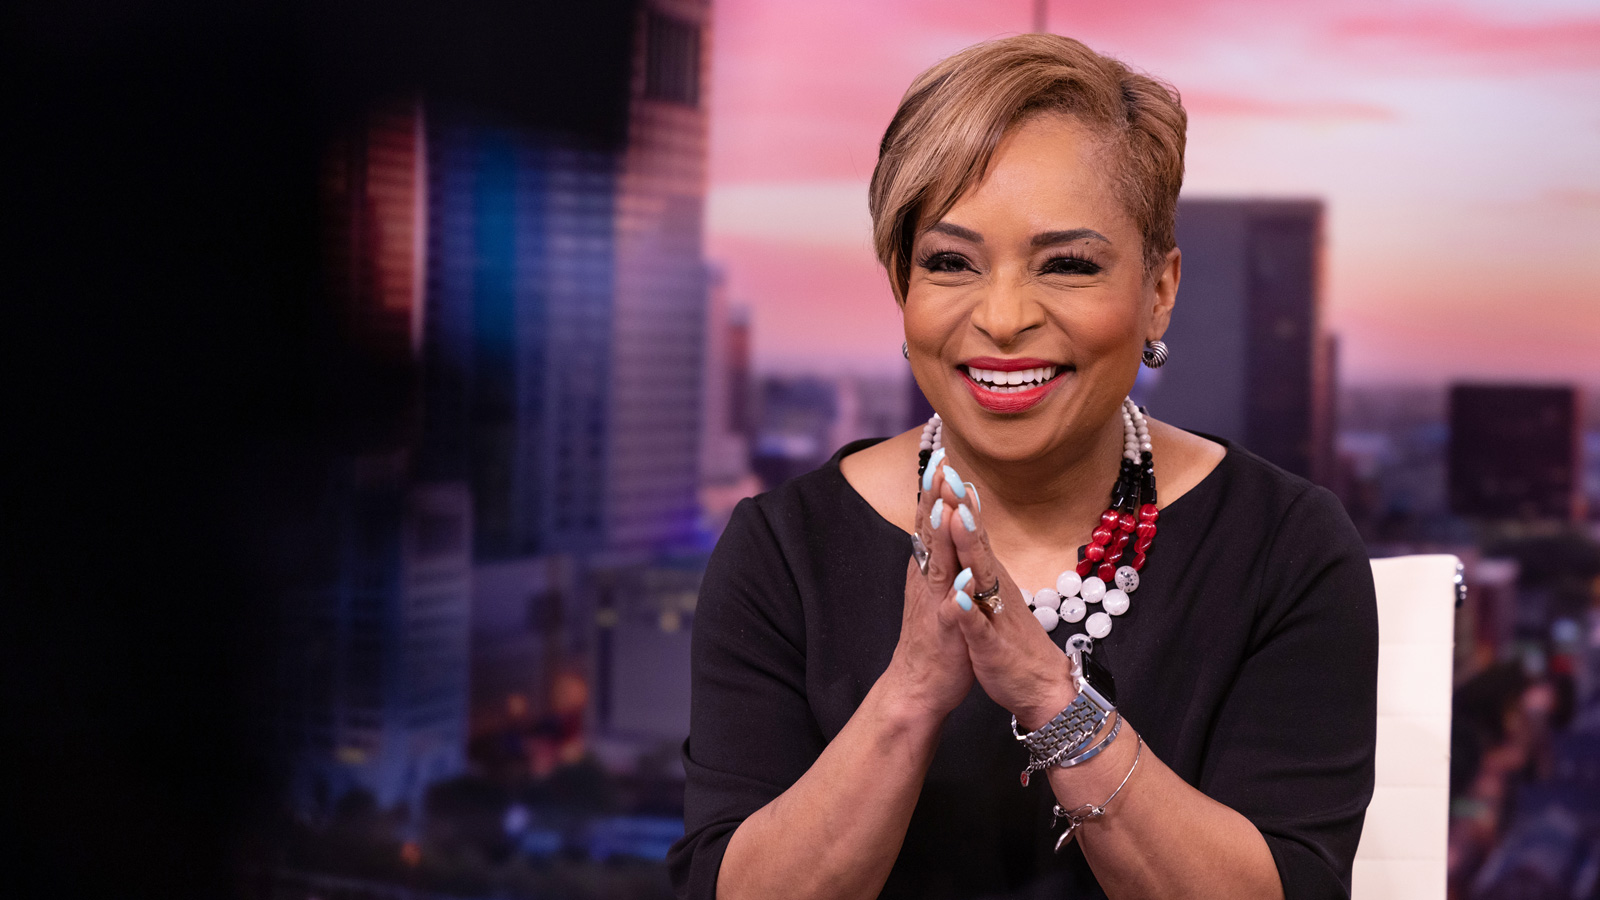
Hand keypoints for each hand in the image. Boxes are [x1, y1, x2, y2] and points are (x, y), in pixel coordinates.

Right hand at [884, 450, 974, 720]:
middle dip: (935, 497)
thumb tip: (936, 520)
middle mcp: (929, 579)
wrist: (917, 685)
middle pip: (931, 532)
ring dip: (941, 536)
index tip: (942, 454)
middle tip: (939, 462)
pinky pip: (952, 611)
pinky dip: (958, 595)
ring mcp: (935, 604)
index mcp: (931, 567)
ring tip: (944, 506)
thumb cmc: (935, 635)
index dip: (937, 488)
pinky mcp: (945, 631)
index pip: (934, 520)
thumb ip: (938, 554)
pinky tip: (964, 581)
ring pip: (939, 564)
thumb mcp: (938, 586)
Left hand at [937, 451, 1076, 731]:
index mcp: (989, 574)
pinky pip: (978, 626)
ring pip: (980, 576)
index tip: (943, 464)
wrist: (1039, 685)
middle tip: (950, 473)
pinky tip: (958, 596)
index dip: (958, 499)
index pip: (971, 529)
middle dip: (963, 509)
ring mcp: (994, 614)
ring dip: (969, 547)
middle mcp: (994, 586)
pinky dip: (968, 611)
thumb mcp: (991, 590)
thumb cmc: (1009, 636)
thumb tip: (966, 516)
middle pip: (977, 541)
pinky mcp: (991, 645)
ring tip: (956, 518)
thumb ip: (979, 554)